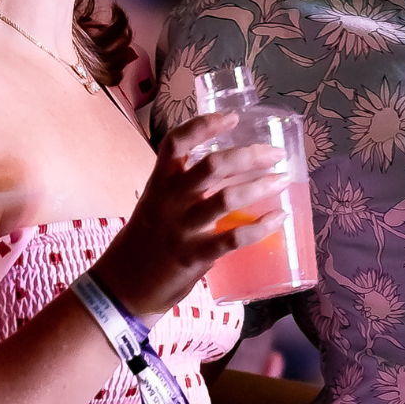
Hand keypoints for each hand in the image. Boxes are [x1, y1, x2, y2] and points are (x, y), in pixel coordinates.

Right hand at [88, 112, 288, 318]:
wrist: (121, 287)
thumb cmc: (145, 241)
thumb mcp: (157, 205)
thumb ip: (187, 188)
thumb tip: (234, 172)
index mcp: (159, 183)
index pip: (175, 143)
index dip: (203, 125)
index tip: (233, 117)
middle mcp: (169, 201)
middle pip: (211, 166)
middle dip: (248, 155)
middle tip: (275, 153)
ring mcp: (182, 229)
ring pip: (226, 199)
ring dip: (260, 186)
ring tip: (283, 179)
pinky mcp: (194, 256)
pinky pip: (233, 238)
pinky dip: (261, 227)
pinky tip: (278, 218)